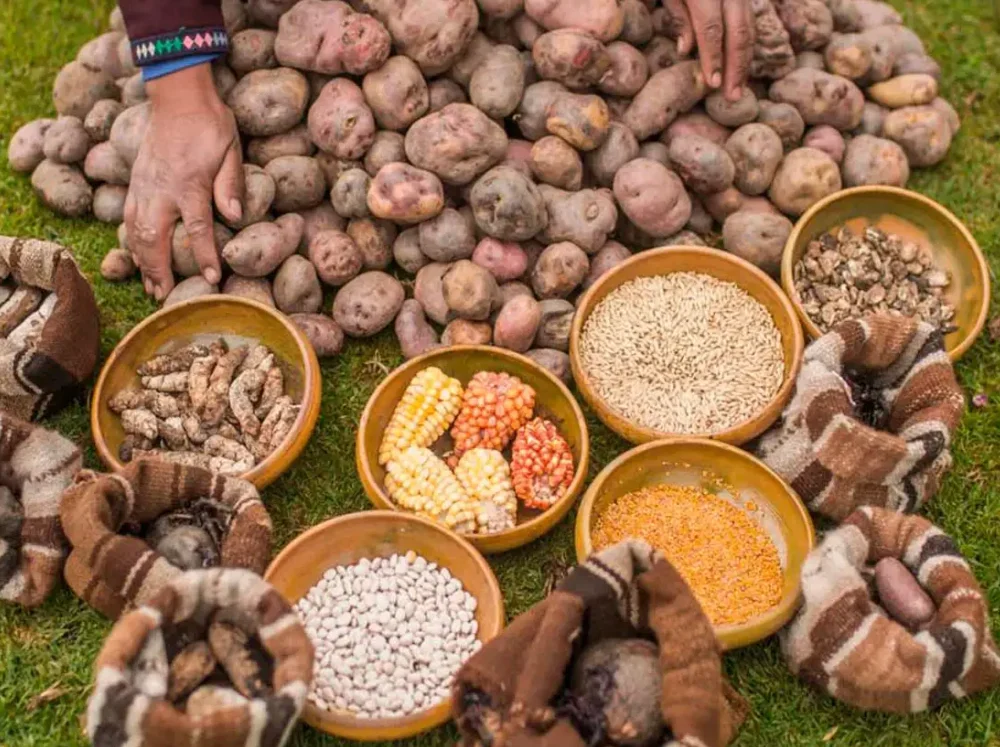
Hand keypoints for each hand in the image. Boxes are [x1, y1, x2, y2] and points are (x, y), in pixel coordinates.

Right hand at [125, 63, 243, 300]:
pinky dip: (131, 241)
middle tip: (166, 297)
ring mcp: (145, 185)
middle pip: (154, 239)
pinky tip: (137, 257)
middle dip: (159, 271)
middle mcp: (162, 189)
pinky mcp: (136, 181)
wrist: (178, 96)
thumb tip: (236, 217)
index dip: (204, 256)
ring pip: (135, 231)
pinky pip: (128, 217)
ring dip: (142, 262)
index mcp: (190, 184)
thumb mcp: (231, 151)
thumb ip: (230, 185)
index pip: (197, 229)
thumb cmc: (211, 124)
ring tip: (151, 286)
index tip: (213, 279)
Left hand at [661, 0, 753, 99]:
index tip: (714, 84)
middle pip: (738, 34)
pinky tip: (741, 67)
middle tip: (732, 96)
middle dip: (736, 68)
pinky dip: (747, 48)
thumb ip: (679, 17)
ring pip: (749, 30)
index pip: (712, 30)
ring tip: (738, 88)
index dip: (714, 59)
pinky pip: (751, 24)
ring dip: (744, 62)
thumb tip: (685, 50)